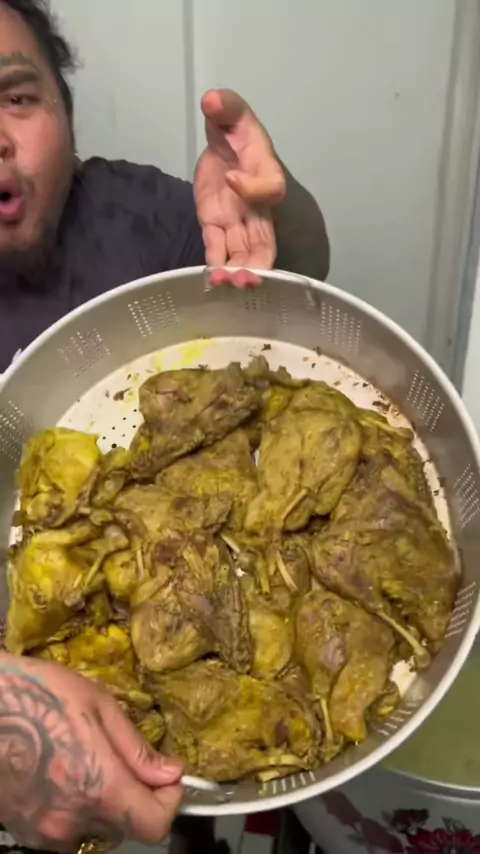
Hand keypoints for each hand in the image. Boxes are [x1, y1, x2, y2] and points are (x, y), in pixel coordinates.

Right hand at [0, 654, 182, 851]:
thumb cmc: (38, 694)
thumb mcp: (98, 705)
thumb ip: (135, 747)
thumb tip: (170, 772)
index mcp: (98, 787)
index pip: (154, 825)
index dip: (170, 802)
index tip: (168, 777)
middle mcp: (72, 821)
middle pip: (126, 827)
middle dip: (136, 797)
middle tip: (124, 760)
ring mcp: (44, 832)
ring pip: (95, 830)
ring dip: (104, 805)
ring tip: (88, 762)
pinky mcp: (24, 832)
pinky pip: (66, 831)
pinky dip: (75, 811)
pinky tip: (63, 775)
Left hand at [194, 89, 285, 287]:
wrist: (225, 147)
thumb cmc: (235, 130)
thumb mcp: (231, 111)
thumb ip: (225, 106)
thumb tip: (212, 101)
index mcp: (265, 172)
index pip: (270, 186)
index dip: (254, 187)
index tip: (232, 179)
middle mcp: (257, 204)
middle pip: (265, 239)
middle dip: (258, 260)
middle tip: (247, 278)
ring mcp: (238, 221)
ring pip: (245, 253)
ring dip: (238, 271)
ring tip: (225, 285)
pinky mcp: (217, 228)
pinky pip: (220, 251)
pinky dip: (216, 265)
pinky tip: (210, 280)